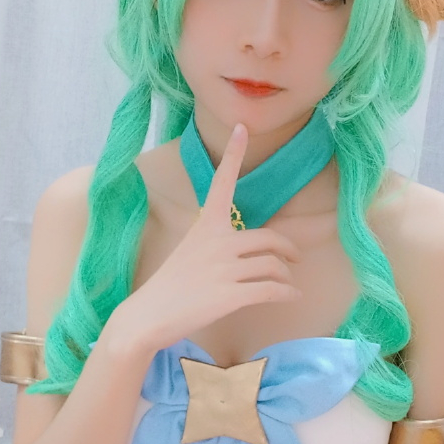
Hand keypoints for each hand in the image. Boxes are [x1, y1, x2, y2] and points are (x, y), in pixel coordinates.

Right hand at [108, 123, 300, 354]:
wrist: (149, 315)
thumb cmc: (171, 286)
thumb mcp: (191, 251)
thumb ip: (217, 244)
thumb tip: (246, 250)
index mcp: (206, 226)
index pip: (221, 182)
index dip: (233, 154)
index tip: (242, 127)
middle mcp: (218, 242)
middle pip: (269, 239)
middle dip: (288, 250)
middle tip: (294, 259)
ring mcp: (225, 269)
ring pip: (273, 266)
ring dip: (286, 277)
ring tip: (287, 286)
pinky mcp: (231, 295)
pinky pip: (272, 290)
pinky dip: (287, 293)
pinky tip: (291, 297)